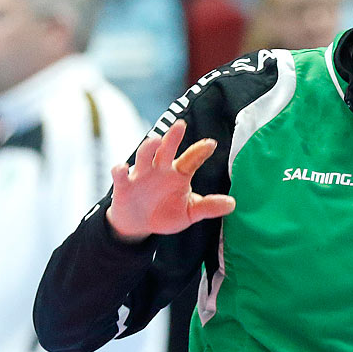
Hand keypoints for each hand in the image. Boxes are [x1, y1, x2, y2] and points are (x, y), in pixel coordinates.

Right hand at [105, 119, 235, 241]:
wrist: (138, 226)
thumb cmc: (165, 213)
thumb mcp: (189, 213)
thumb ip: (208, 207)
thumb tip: (233, 204)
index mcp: (179, 173)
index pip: (191, 159)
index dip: (200, 151)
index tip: (211, 144)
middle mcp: (160, 169)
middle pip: (167, 150)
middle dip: (173, 138)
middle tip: (180, 126)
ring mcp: (141, 175)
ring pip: (144, 156)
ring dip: (149, 147)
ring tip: (156, 140)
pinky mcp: (124, 186)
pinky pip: (121, 176)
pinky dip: (120, 170)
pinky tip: (122, 167)